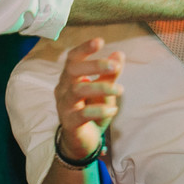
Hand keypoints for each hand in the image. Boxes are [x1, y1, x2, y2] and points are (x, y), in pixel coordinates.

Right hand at [54, 38, 123, 162]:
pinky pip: (83, 113)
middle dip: (94, 65)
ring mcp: (64, 106)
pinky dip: (100, 110)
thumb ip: (110, 74)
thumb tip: (119, 54)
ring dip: (101, 87)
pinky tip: (113, 110)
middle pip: (72, 70)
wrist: (82, 142)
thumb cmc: (92, 111)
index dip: (84, 48)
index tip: (100, 41)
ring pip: (78, 90)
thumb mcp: (104, 92)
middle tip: (115, 66)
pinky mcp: (69, 122)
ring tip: (120, 90)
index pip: (73, 58)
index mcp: (70, 78)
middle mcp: (63, 89)